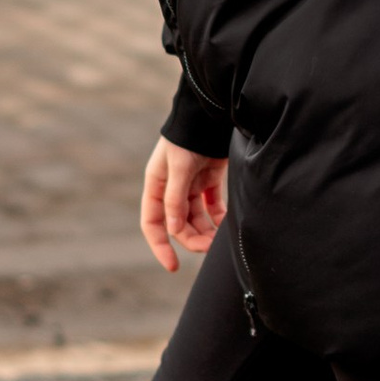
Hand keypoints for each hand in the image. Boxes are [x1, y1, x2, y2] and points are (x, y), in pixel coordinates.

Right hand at [141, 139, 227, 274]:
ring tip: (220, 241)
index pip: (153, 224)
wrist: (211, 114)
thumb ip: (175, 198)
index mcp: (156, 186)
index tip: (173, 266)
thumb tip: (173, 230)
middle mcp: (171, 189)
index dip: (160, 246)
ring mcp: (190, 186)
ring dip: (206, 231)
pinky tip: (226, 226)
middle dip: (192, 239)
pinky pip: (212, 207)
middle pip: (178, 225)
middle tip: (210, 248)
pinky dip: (218, 218)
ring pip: (196, 219)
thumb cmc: (189, 137)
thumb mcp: (179, 167)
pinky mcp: (209, 181)